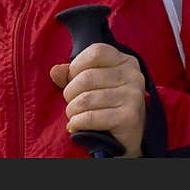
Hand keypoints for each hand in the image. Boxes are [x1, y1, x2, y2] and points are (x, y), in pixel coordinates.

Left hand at [50, 42, 145, 157]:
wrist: (131, 137)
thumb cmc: (108, 105)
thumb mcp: (92, 84)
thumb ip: (72, 74)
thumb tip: (55, 71)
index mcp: (125, 61)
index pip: (96, 52)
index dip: (77, 65)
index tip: (73, 79)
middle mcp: (133, 76)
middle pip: (87, 77)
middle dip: (70, 92)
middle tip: (71, 102)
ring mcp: (133, 96)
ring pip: (86, 99)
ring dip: (72, 110)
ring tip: (74, 115)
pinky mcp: (129, 118)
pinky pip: (91, 117)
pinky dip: (77, 122)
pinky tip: (75, 125)